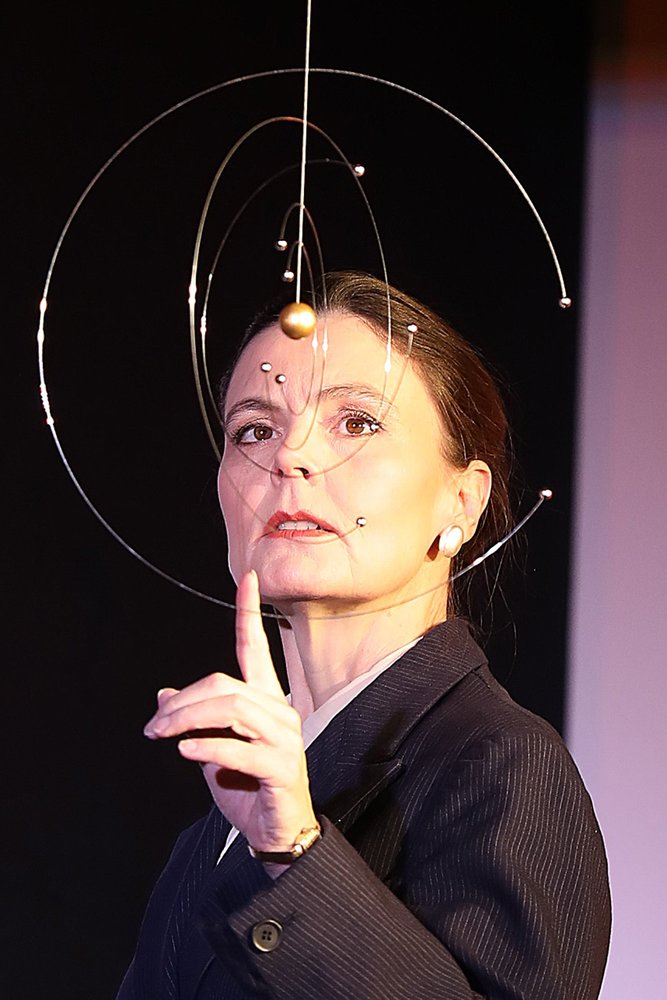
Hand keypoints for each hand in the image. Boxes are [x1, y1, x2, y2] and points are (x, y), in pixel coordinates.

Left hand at [143, 570, 316, 856]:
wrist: (273, 834)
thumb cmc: (245, 789)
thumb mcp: (210, 750)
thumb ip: (195, 720)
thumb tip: (164, 696)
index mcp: (264, 699)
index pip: (256, 648)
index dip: (250, 612)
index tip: (249, 577)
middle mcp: (278, 711)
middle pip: (225, 685)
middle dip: (182, 701)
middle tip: (151, 726)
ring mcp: (284, 738)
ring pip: (231, 710)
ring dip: (187, 721)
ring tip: (160, 735)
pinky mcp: (282, 767)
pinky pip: (239, 750)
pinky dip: (207, 747)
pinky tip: (185, 751)